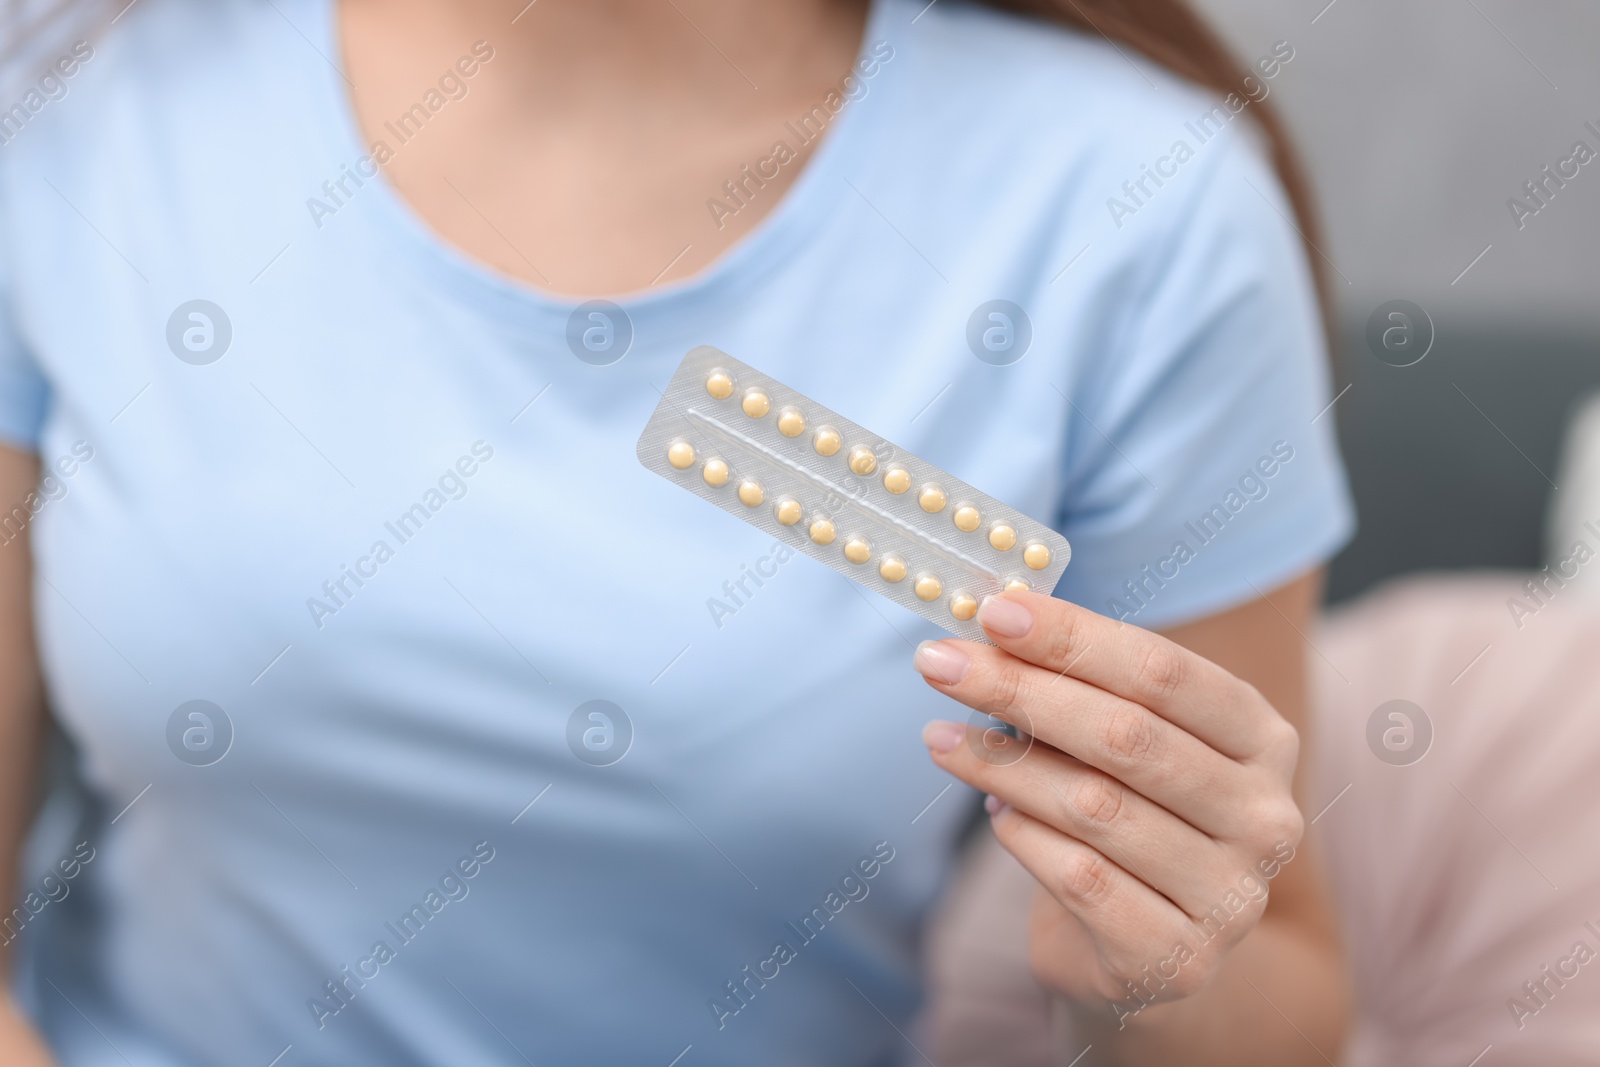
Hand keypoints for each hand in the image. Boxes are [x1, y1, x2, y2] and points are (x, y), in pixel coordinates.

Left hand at [914, 592, 1303, 1021]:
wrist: (1154, 948)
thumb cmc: (1131, 816)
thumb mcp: (1126, 742)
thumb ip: (1081, 684)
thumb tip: (996, 619)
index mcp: (1262, 738)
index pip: (1164, 671)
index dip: (1074, 637)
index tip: (994, 611)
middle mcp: (1265, 816)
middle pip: (1125, 734)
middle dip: (1019, 689)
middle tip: (939, 664)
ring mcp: (1231, 895)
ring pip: (1094, 806)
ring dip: (1002, 764)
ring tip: (940, 738)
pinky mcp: (1179, 959)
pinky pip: (1080, 878)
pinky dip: (1024, 837)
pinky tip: (994, 814)